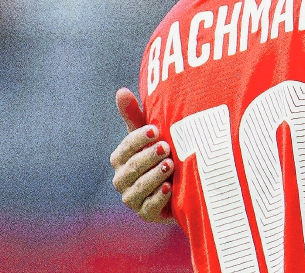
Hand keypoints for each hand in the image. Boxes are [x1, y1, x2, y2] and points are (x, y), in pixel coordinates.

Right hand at [110, 88, 174, 222]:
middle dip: (149, 157)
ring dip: (155, 176)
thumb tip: (120, 90)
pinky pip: (149, 208)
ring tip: (171, 165)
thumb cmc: (163, 152)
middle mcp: (122, 179)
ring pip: (139, 188)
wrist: (184, 183)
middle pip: (132, 168)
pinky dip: (158, 198)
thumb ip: (135, 116)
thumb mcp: (152, 135)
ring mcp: (132, 198)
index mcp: (121, 158)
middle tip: (167, 147)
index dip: (139, 139)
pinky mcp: (145, 214)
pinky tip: (169, 188)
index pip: (126, 147)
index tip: (156, 130)